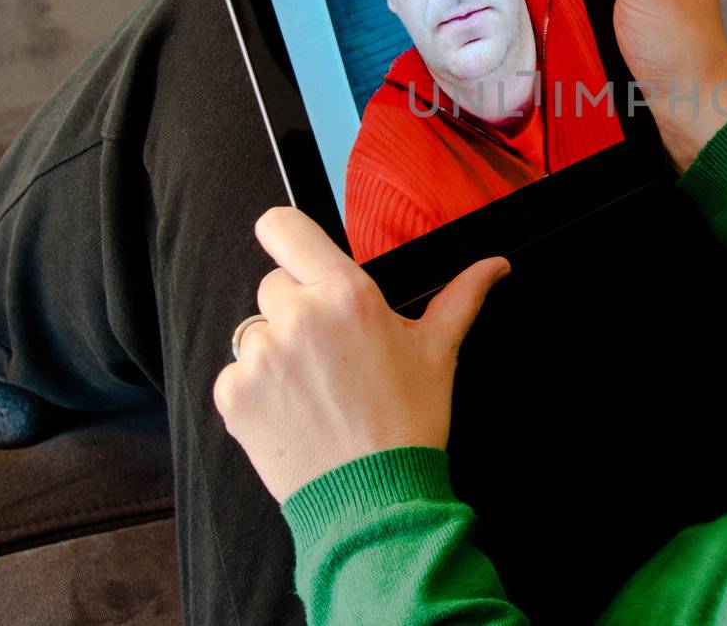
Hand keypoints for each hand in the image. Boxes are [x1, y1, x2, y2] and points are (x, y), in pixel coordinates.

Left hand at [213, 207, 510, 502]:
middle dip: (297, 308)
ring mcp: (261, 357)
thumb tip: (494, 266)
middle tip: (330, 350)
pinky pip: (235, 372)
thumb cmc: (407, 424)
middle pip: (274, 284)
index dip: (287, 237)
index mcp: (346, 295)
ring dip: (276, 351)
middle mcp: (298, 317)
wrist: (373, 499)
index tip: (298, 258)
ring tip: (314, 388)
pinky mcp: (233, 395)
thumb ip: (461, 296)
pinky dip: (256, 390)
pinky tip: (293, 411)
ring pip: (254, 331)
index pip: (282, 227)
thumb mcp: (438, 352)